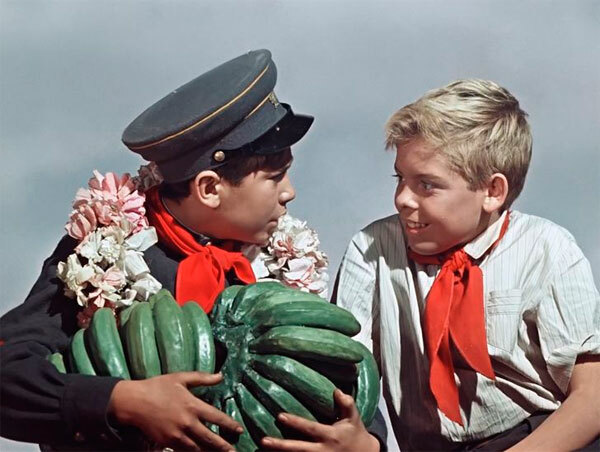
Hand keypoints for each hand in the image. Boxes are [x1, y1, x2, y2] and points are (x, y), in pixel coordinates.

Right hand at [108, 372, 241, 450]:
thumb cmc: (158, 387)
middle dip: (224, 446)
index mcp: (192, 405)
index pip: (216, 417)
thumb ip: (202, 378)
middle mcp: (187, 423)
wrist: (134, 402)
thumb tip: (220, 376)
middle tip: (234, 451)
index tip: (239, 429)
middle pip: (210, 438)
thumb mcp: (180, 378)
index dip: (230, 424)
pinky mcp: (166, 443)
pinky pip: (183, 451)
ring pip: (198, 449)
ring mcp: (177, 435)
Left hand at [261, 389, 379, 451]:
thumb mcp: (354, 419)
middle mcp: (323, 450)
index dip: (295, 423)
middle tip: (263, 440)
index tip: (279, 416)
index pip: (310, 428)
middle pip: (299, 449)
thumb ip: (347, 404)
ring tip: (261, 451)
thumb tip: (337, 391)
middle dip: (281, 445)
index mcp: (330, 436)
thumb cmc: (356, 434)